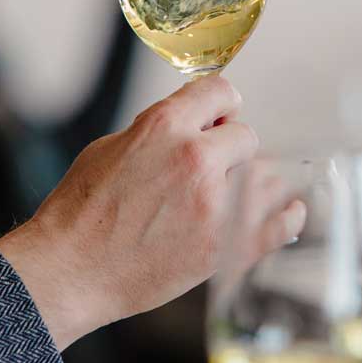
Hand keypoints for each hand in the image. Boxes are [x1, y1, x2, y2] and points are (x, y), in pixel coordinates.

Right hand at [0, 76, 301, 348]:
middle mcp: (196, 160)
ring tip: (234, 195)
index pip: (222, 92)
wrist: (71, 271)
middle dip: (230, 149)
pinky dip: (288, 217)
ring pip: (266, 177)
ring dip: (251, 182)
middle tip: (213, 168)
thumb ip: (158, 131)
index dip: (220, 105)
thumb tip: (194, 124)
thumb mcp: (110, 149)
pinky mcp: (226, 247)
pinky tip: (290, 212)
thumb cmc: (80, 213)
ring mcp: (215, 205)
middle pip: (246, 136)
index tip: (219, 118)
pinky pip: (280, 224)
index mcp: (164, 127)